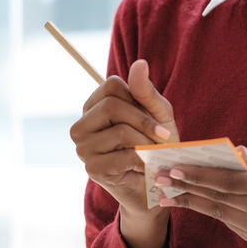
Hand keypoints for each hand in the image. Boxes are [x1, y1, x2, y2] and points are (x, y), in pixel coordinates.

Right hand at [69, 59, 179, 218]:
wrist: (157, 184)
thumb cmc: (157, 146)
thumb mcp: (157, 115)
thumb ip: (146, 92)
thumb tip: (140, 63)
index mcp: (95, 107)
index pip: (111, 85)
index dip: (138, 98)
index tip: (157, 118)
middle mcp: (82, 125)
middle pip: (112, 106)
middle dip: (144, 121)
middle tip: (164, 138)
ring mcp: (83, 148)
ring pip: (120, 131)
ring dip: (147, 143)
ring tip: (154, 153)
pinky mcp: (93, 169)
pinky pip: (124, 155)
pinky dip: (144, 161)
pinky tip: (147, 168)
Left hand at [154, 145, 246, 247]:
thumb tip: (236, 153)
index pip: (232, 181)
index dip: (202, 175)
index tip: (176, 167)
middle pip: (220, 197)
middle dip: (187, 186)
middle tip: (159, 177)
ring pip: (218, 213)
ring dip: (190, 201)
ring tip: (165, 192)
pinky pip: (227, 221)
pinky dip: (206, 210)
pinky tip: (188, 201)